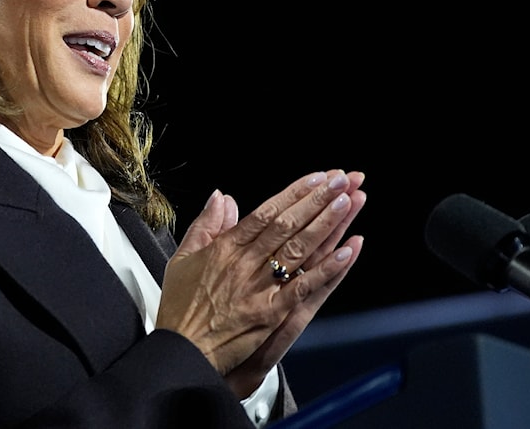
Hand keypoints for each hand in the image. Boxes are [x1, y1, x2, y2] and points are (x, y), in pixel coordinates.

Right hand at [155, 170, 366, 396]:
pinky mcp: (271, 314)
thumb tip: (221, 198)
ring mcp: (260, 289)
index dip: (292, 193)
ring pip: (298, 249)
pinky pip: (304, 288)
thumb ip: (204, 225)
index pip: (265, 212)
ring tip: (347, 201)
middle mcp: (244, 264)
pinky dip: (327, 269)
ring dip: (325, 224)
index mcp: (224, 249)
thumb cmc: (182, 309)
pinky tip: (346, 251)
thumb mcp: (183, 258)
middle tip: (341, 180)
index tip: (315, 178)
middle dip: (316, 199)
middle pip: (287, 225)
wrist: (182, 351)